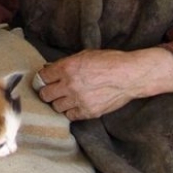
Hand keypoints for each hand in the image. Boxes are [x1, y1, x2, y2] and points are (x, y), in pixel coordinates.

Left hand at [35, 48, 172, 120]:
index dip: (42, 79)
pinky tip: (76, 105)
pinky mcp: (88, 112)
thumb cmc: (110, 61)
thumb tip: (50, 69)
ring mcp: (79, 100)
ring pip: (56, 107)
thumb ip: (66, 63)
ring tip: (66, 98)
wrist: (130, 75)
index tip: (45, 80)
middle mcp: (70, 84)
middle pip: (45, 95)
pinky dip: (71, 111)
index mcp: (67, 67)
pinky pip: (70, 116)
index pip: (42, 77)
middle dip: (47, 92)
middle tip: (52, 90)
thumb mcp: (85, 55)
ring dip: (59, 102)